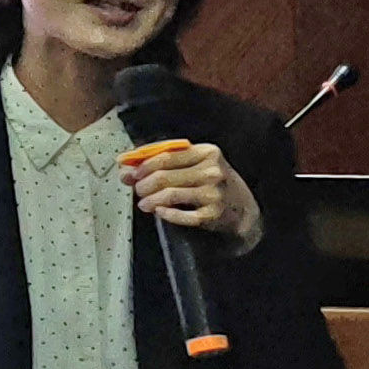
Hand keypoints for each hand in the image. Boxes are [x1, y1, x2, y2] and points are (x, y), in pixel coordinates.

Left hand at [124, 139, 262, 251]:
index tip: (129, 172)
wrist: (243, 210)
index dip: (142, 165)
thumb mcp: (196, 165)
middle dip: (142, 184)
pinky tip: (159, 211)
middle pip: (163, 176)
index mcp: (208, 153)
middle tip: (137, 190)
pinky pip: (180, 215)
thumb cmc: (213, 183)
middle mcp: (212, 171)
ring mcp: (213, 194)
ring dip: (149, 200)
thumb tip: (125, 168)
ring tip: (143, 203)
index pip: (165, 156)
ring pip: (168, 195)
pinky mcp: (212, 215)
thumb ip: (163, 162)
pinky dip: (164, 213)